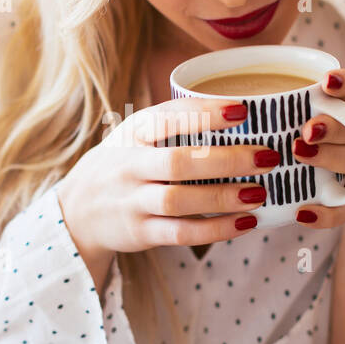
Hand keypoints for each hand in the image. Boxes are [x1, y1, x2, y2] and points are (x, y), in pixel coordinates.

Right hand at [55, 97, 279, 260]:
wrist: (77, 212)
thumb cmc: (123, 164)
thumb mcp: (135, 137)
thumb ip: (174, 126)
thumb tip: (243, 114)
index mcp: (132, 133)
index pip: (168, 118)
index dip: (205, 113)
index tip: (242, 110)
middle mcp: (129, 165)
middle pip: (179, 162)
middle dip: (226, 160)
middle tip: (267, 157)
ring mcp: (132, 201)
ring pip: (179, 200)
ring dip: (223, 197)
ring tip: (259, 194)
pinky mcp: (140, 233)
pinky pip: (181, 233)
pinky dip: (215, 230)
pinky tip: (245, 223)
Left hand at [291, 69, 344, 236]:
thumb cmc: (336, 139)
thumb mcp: (327, 117)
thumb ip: (296, 107)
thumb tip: (233, 106)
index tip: (326, 81)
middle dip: (331, 127)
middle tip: (306, 129)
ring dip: (329, 158)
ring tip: (299, 155)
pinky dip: (326, 214)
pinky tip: (302, 214)